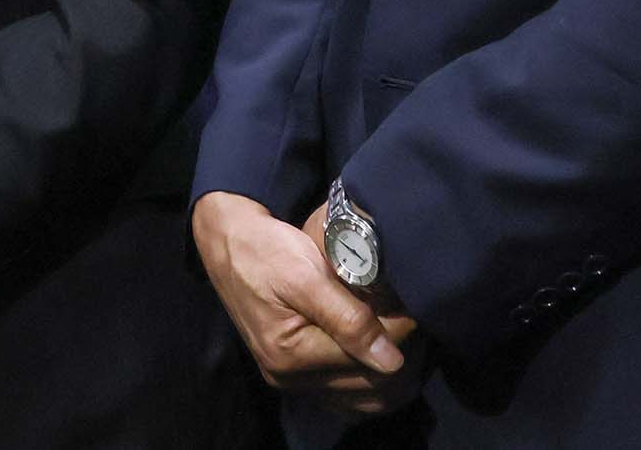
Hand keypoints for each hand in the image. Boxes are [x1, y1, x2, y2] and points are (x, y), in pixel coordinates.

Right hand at [191, 193, 420, 417]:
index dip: (402, 331)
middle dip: (402, 353)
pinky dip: (371, 380)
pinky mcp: (293, 375)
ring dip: (391, 372)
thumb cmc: (265, 250)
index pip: (370, 359)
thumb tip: (391, 360)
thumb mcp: (304, 274)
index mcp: (290, 354)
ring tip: (401, 334)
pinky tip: (381, 353)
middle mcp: (289, 378)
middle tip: (412, 316)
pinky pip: (346, 396)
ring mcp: (291, 381)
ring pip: (364, 398)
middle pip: (371, 386)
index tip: (413, 303)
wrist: (228, 242)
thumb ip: (347, 318)